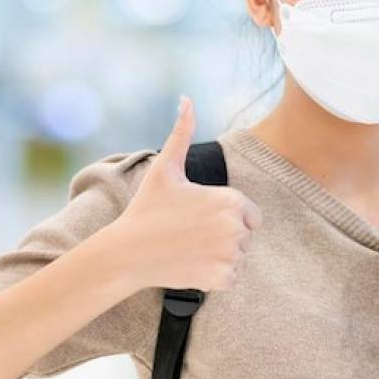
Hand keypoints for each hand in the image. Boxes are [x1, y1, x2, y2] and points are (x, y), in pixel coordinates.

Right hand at [105, 96, 261, 292]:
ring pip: (238, 256)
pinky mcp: (221, 279)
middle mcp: (235, 228)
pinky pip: (230, 276)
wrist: (127, 253)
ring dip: (220, 255)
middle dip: (224, 235)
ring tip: (189, 247)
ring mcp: (229, 255)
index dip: (227, 215)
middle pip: (245, 235)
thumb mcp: (165, 167)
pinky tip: (190, 263)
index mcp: (230, 200)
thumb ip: (181, 132)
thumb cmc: (147, 208)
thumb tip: (185, 99)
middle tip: (190, 232)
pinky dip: (214, 275)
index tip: (199, 216)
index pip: (250, 214)